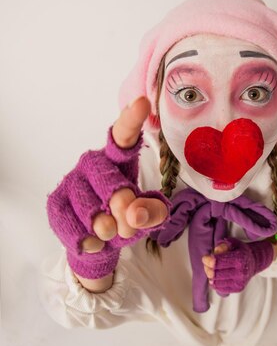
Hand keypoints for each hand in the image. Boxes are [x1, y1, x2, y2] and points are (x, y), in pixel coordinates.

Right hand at [47, 97, 169, 283]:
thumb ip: (152, 212)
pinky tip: (95, 241)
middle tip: (129, 225)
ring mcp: (71, 181)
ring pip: (87, 206)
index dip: (131, 120)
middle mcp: (92, 163)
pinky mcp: (55, 202)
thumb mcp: (149, 216)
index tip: (142, 103)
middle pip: (106, 177)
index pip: (123, 135)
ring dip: (105, 228)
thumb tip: (135, 214)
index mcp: (118, 159)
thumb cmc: (126, 218)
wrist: (99, 242)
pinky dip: (88, 240)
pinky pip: (71, 223)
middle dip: (120, 203)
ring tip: (112, 234)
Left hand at [202, 236, 273, 293]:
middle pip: (215, 273)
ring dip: (210, 276)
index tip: (205, 258)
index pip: (217, 262)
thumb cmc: (241, 251)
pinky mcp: (238, 289)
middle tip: (206, 264)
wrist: (253, 262)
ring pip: (216, 282)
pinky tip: (216, 277)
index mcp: (239, 258)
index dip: (207, 260)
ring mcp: (240, 282)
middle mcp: (241, 272)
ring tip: (211, 270)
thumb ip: (224, 245)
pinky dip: (214, 283)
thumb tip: (216, 251)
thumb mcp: (234, 243)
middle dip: (207, 268)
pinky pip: (220, 289)